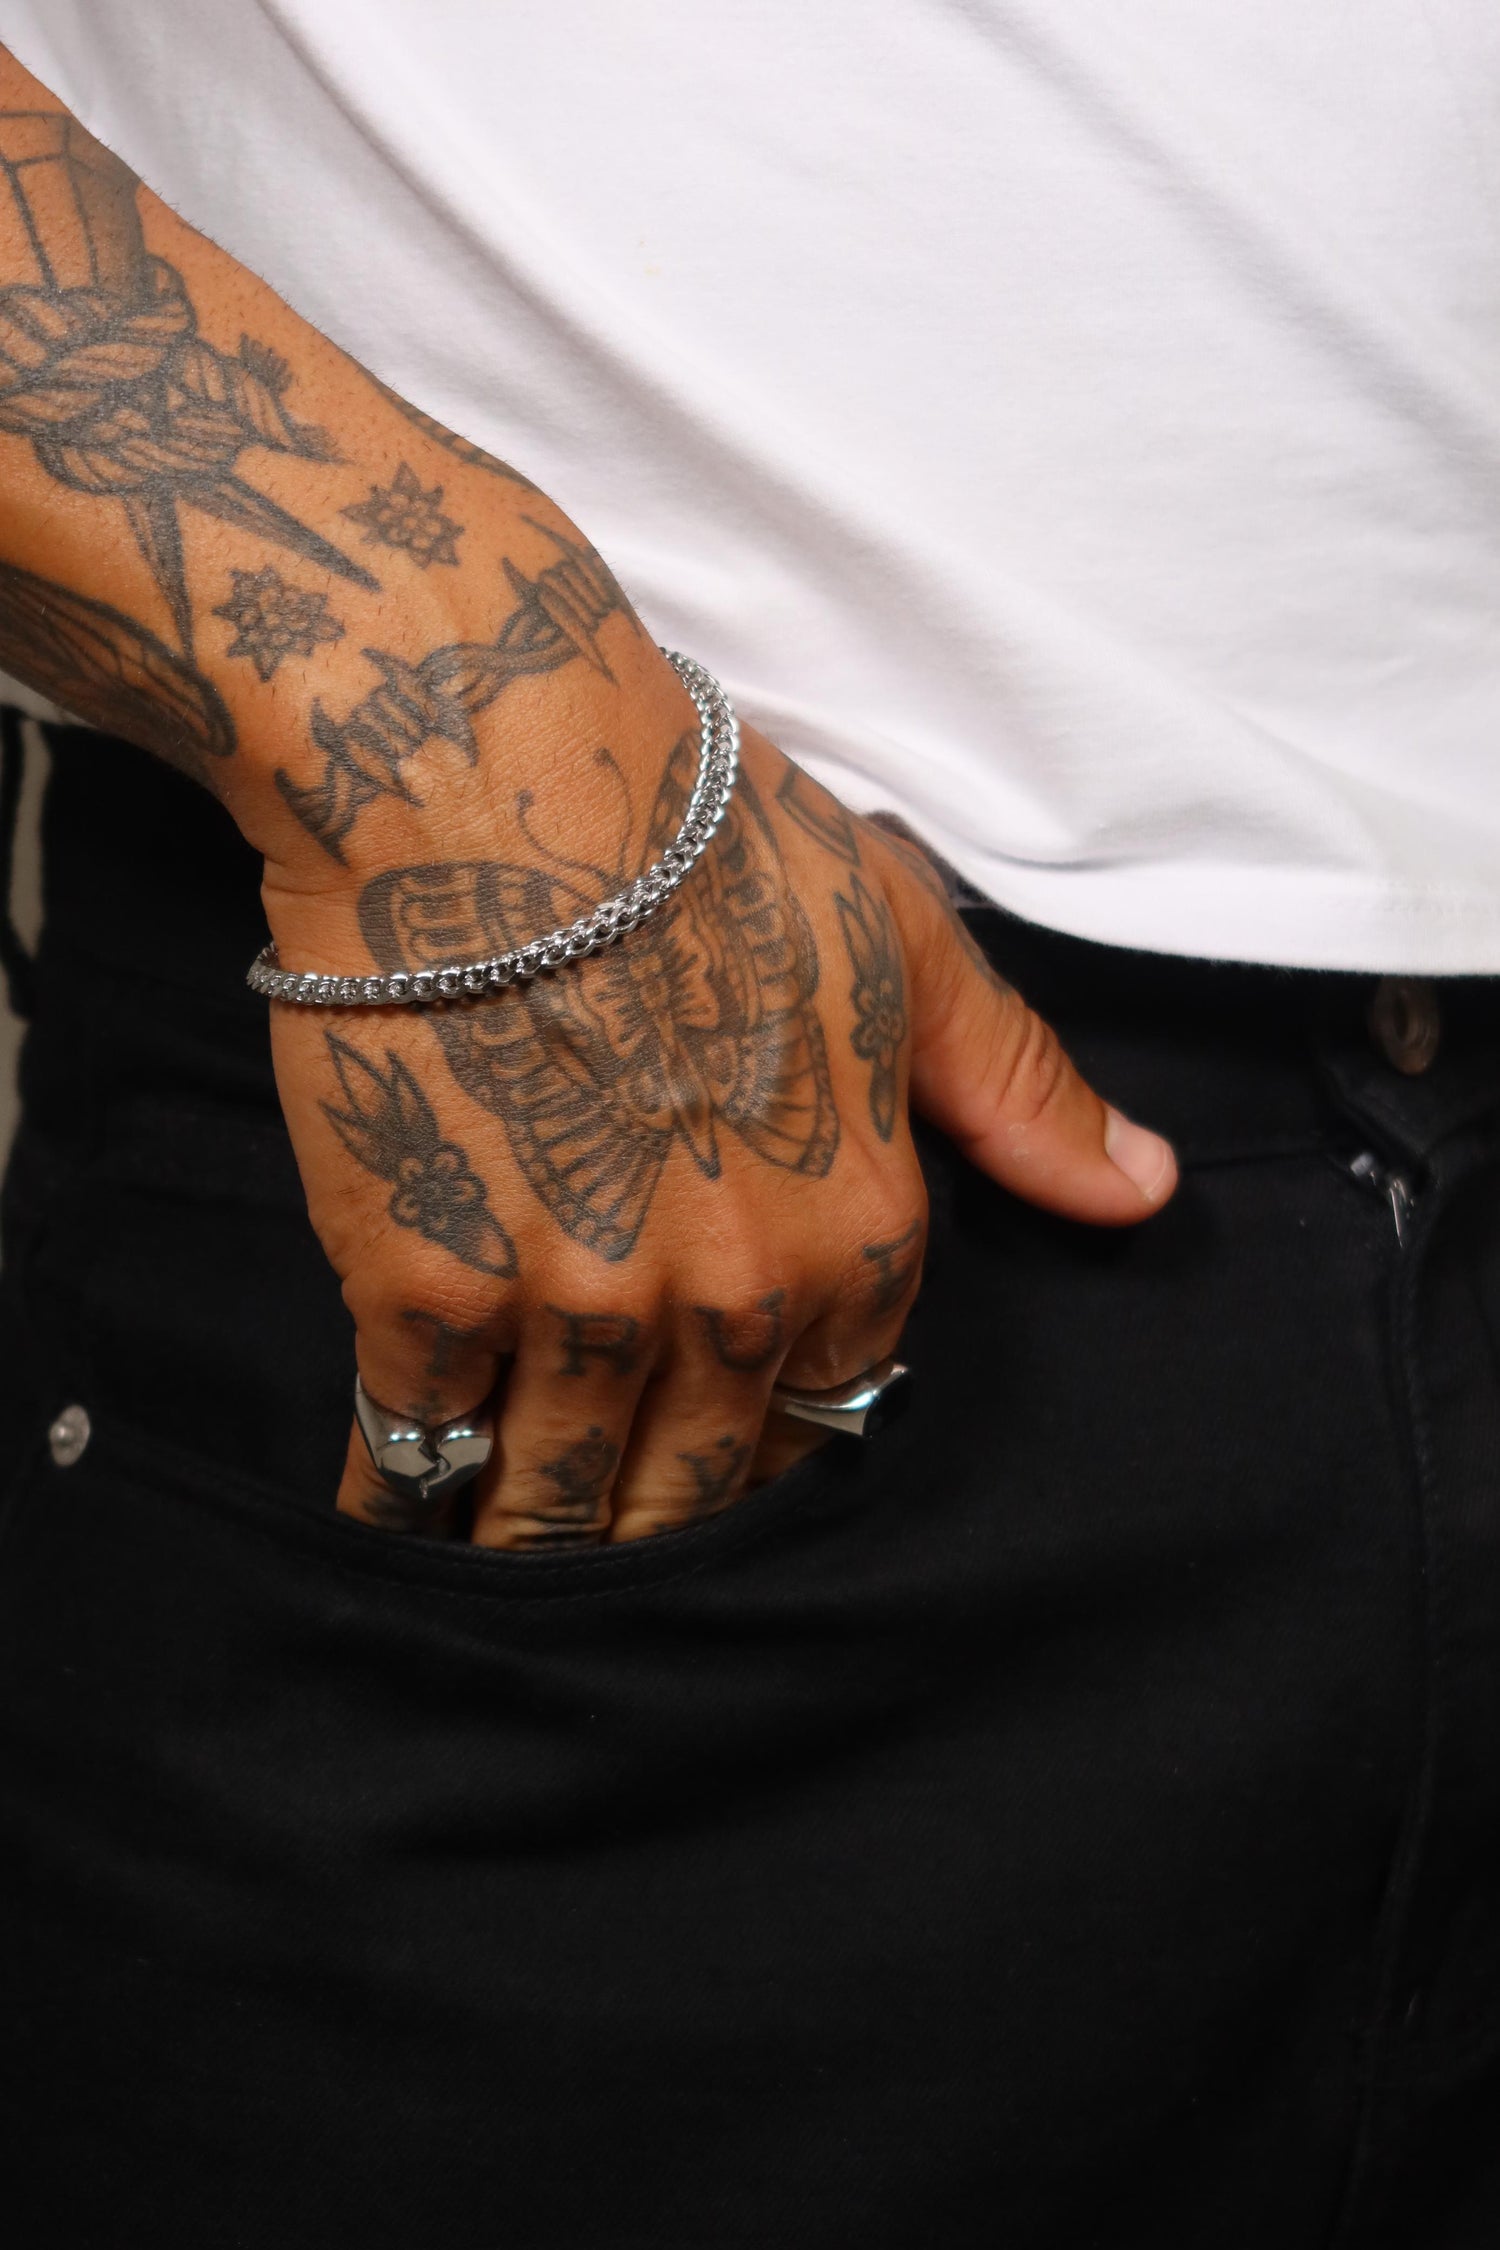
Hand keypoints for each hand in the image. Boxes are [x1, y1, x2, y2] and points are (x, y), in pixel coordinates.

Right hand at [268, 711, 1177, 1548]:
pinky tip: (392, 1510)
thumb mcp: (904, 945)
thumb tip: (1143, 1192)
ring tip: (502, 1562)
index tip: (722, 1457)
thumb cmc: (703, 835)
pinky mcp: (422, 1286)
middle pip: (693, 1491)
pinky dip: (401, 1488)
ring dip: (531, 1542)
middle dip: (650, 1528)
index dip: (772, 1442)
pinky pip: (412, 1441)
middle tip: (608, 1543)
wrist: (493, 768)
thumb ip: (1018, 1092)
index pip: (829, 1418)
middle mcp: (728, 1301)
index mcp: (855, 1235)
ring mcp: (572, 1305)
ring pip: (556, 1496)